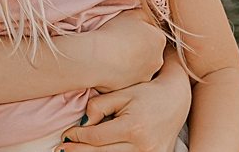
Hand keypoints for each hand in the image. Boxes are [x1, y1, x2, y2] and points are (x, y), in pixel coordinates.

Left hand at [60, 71, 191, 151]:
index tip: (67, 134)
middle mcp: (143, 146)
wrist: (176, 99)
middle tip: (61, 150)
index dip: (77, 136)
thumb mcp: (121, 93)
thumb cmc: (147, 93)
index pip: (95, 137)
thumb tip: (82, 125)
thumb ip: (98, 106)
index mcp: (133, 127)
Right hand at [86, 10, 166, 92]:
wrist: (97, 58)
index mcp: (159, 40)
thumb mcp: (132, 14)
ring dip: (132, 64)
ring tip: (114, 58)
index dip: (139, 33)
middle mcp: (158, 60)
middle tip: (121, 45)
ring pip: (141, 67)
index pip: (153, 34)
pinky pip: (130, 79)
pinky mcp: (134, 88)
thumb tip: (152, 18)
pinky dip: (123, 75)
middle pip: (149, 53)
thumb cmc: (113, 33)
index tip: (126, 33)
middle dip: (139, 50)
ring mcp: (146, 76)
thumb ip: (146, 14)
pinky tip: (112, 69)